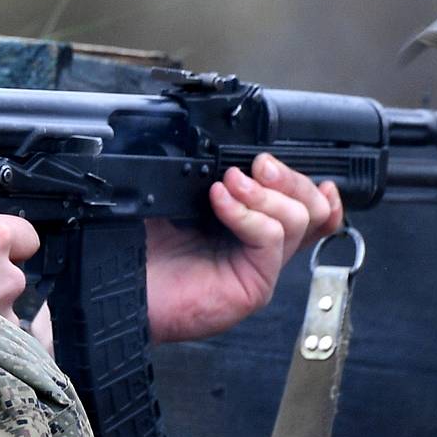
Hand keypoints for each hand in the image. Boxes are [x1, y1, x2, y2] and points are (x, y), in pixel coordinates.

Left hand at [145, 153, 342, 342]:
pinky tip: (219, 201)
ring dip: (265, 193)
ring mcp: (261, 269)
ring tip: (229, 183)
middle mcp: (262, 249)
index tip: (276, 159)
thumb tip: (223, 151)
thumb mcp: (177, 202)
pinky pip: (271, 239)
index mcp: (250, 228)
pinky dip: (247, 213)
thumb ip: (205, 177)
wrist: (125, 286)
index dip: (306, 183)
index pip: (302, 205)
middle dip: (289, 178)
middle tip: (258, 165)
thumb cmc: (145, 251)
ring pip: (298, 220)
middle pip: (310, 209)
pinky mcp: (255, 285)